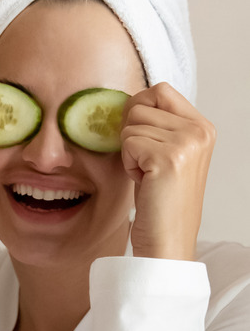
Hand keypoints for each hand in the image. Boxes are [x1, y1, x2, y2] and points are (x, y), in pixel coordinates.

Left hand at [121, 83, 215, 259]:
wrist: (167, 240)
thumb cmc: (161, 199)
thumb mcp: (167, 153)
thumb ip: (159, 125)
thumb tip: (131, 101)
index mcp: (202, 127)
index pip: (159, 90)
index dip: (138, 110)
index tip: (140, 139)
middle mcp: (199, 130)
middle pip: (140, 104)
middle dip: (131, 134)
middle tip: (145, 163)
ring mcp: (186, 143)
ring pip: (130, 125)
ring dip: (129, 151)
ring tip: (147, 175)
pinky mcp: (168, 157)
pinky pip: (127, 143)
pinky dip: (128, 163)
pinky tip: (144, 181)